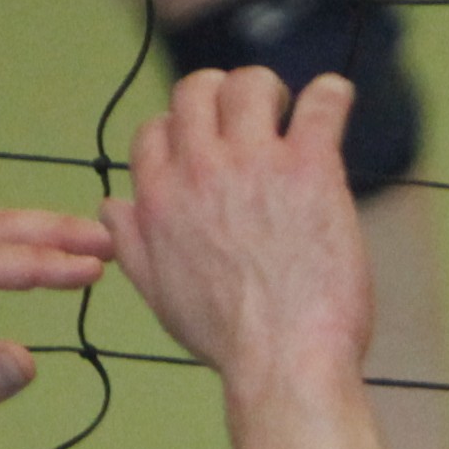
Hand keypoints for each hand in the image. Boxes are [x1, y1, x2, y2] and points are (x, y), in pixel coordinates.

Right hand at [104, 63, 374, 390]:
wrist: (282, 362)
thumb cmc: (228, 340)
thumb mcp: (161, 295)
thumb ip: (134, 244)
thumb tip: (112, 207)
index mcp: (160, 199)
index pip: (155, 133)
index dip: (181, 134)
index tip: (207, 149)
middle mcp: (200, 170)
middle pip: (196, 92)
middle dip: (220, 93)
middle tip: (250, 115)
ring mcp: (254, 163)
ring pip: (250, 86)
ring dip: (269, 89)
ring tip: (290, 109)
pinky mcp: (308, 168)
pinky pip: (320, 106)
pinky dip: (330, 96)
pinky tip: (336, 100)